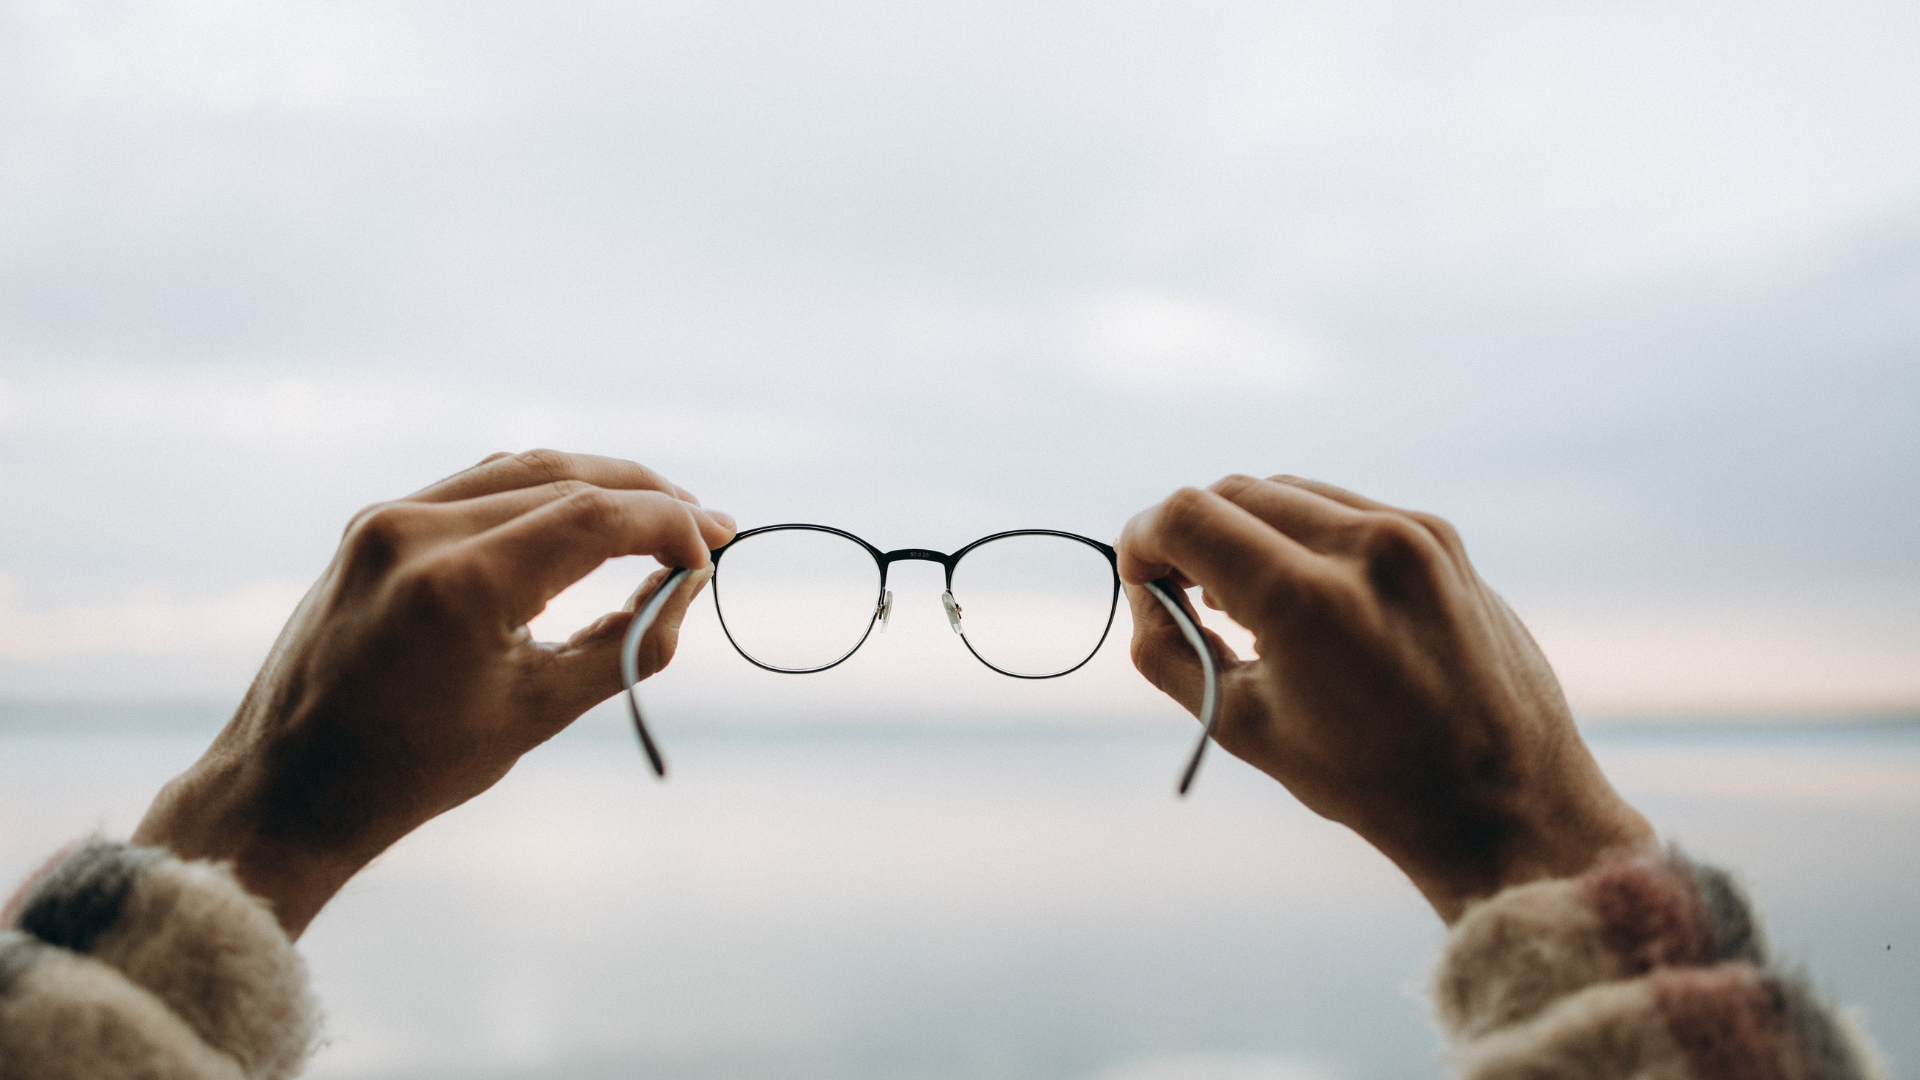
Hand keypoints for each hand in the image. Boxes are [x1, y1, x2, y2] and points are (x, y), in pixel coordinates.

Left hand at [133, 450, 735, 936]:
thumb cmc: (414, 768)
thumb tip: (688, 588)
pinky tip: (587, 514)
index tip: (714, 549)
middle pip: (566, 476)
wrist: (287, 786)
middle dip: (648, 498)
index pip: (595, 516)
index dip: (670, 525)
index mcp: (457, 585)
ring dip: (601, 483)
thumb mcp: (538, 712)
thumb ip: (628, 645)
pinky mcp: (374, 522)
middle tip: (706, 527)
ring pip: (524, 467)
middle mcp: (415, 530)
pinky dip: (544, 489)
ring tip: (660, 515)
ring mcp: (387, 517)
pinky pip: (480, 483)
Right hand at [1119, 474, 1652, 922]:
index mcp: (1309, 601)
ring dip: (1246, 531)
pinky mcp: (1442, 535)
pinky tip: (1304, 597)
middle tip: (1181, 594)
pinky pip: (1341, 508)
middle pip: (1232, 492)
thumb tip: (1144, 593)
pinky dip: (1301, 536)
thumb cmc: (1370, 780)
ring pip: (1285, 492)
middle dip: (1191, 535)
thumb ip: (1168, 650)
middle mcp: (1366, 546)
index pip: (1187, 516)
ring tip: (1243, 602)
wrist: (1509, 800)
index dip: (1143, 541)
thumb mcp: (1242, 726)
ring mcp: (1413, 532)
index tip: (1140, 578)